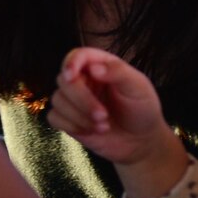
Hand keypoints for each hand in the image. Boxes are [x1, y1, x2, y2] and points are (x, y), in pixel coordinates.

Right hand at [48, 48, 189, 197]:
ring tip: (103, 126)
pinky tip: (90, 131)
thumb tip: (94, 68)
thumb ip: (118, 72)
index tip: (71, 76)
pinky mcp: (68, 119)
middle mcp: (83, 80)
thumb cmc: (143, 109)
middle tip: (102, 115)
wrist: (141, 141)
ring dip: (79, 116)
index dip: (71, 63)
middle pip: (64, 80)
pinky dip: (71, 125)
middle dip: (81, 100)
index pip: (77, 56)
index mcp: (100, 66)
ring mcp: (74, 100)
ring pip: (58, 100)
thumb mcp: (138, 87)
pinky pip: (54, 117)